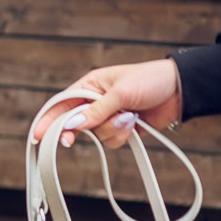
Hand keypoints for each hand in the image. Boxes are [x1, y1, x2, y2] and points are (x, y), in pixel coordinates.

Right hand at [31, 58, 181, 150]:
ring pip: (95, 135)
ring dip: (111, 130)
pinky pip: (111, 141)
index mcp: (90, 86)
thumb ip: (96, 110)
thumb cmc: (151, 80)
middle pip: (75, 123)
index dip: (49, 119)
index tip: (38, 136)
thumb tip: (73, 125)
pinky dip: (122, 135)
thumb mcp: (121, 93)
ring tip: (129, 117)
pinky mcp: (122, 128)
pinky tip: (134, 123)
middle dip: (80, 130)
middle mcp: (95, 102)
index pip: (62, 104)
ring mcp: (108, 117)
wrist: (182, 90)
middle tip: (71, 140)